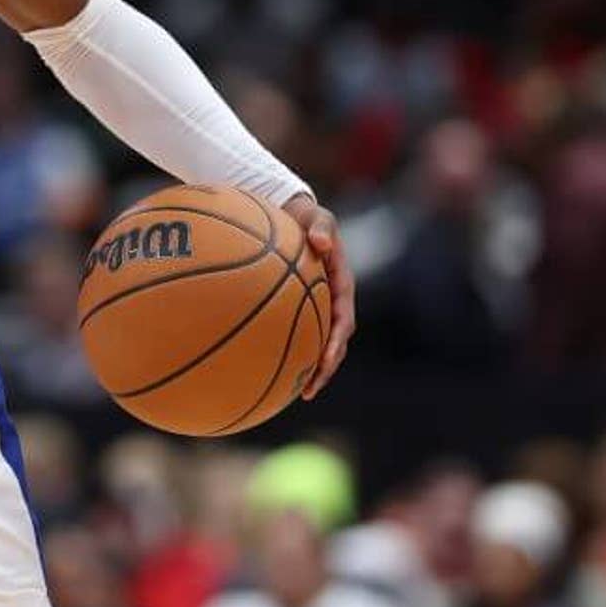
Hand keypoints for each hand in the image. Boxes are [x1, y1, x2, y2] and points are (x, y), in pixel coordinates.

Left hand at [282, 192, 354, 399]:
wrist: (294, 214)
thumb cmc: (306, 216)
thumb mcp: (317, 216)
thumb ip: (321, 226)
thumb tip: (322, 241)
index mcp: (341, 286)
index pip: (344, 320)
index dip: (337, 342)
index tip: (327, 358)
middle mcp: (331, 302)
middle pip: (333, 343)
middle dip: (324, 368)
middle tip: (309, 389)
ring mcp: (316, 307)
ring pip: (315, 344)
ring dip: (308, 368)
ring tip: (291, 392)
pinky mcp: (299, 308)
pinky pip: (293, 333)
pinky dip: (283, 351)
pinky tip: (261, 367)